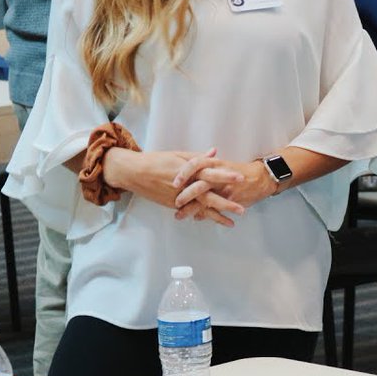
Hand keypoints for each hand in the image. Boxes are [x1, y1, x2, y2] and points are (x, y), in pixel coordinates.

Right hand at [104, 147, 245, 225]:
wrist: (135, 172)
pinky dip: (202, 217)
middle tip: (241, 208)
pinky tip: (213, 222)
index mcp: (188, 169)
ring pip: (201, 207)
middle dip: (226, 202)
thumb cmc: (157, 160)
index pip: (211, 172)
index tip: (241, 178)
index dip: (226, 175)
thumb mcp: (178, 154)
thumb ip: (198, 157)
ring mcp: (179, 196)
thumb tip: (215, 153)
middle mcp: (186, 184)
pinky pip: (190, 212)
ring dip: (217, 215)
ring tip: (232, 222)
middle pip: (209, 195)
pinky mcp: (173, 204)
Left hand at [178, 159, 276, 218]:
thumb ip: (204, 164)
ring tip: (179, 216)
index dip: (184, 173)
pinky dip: (206, 215)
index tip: (174, 182)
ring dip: (191, 209)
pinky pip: (216, 210)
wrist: (260, 178)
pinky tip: (197, 218)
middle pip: (199, 184)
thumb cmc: (238, 170)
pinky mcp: (231, 200)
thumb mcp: (221, 163)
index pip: (195, 164)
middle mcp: (219, 176)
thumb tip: (186, 166)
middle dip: (186, 195)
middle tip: (175, 202)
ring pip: (206, 200)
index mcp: (215, 164)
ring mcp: (225, 189)